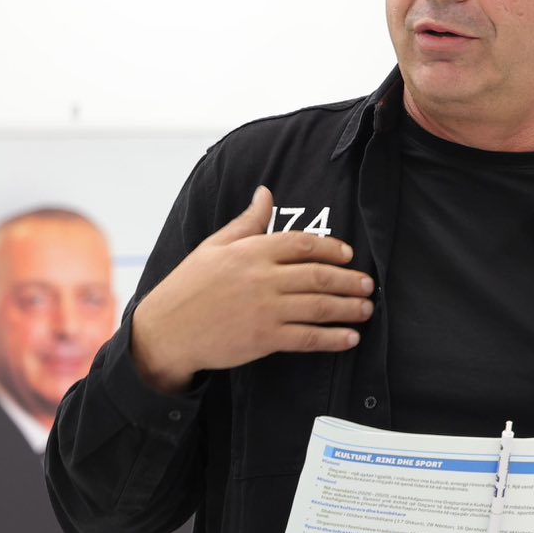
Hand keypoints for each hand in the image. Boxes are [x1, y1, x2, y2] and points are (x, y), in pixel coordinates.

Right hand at [131, 186, 374, 392]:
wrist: (165, 332)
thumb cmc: (188, 287)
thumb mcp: (214, 246)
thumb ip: (246, 222)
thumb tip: (266, 193)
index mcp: (250, 251)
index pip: (301, 244)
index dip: (331, 249)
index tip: (348, 255)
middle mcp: (261, 278)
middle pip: (317, 275)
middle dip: (349, 280)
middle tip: (368, 284)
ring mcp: (264, 310)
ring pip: (318, 306)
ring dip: (348, 308)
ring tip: (366, 309)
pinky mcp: (264, 339)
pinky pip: (307, 337)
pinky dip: (332, 338)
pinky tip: (349, 338)